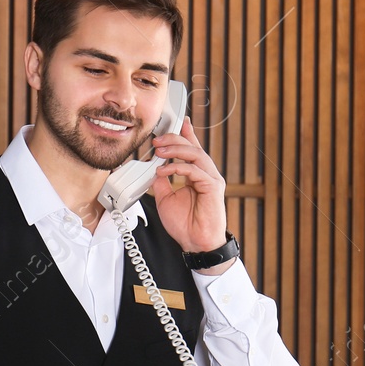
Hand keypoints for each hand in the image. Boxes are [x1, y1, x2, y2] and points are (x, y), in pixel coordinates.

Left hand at [148, 117, 228, 254]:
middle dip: (174, 139)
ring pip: (196, 154)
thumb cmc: (186, 225)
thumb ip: (162, 182)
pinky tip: (165, 170)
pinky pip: (195, 171)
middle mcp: (206, 174)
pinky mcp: (213, 187)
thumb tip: (152, 169)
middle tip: (157, 139)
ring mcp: (211, 179)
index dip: (185, 133)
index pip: (192, 149)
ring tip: (159, 150)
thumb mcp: (166, 198)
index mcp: (196, 175)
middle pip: (193, 147)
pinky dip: (178, 167)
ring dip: (176, 149)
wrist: (196, 243)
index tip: (176, 122)